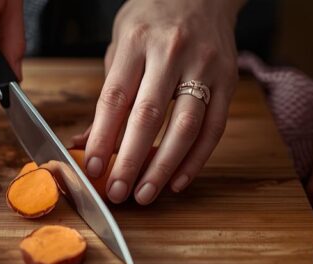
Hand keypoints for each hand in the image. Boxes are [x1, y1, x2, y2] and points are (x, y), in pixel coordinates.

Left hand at [83, 0, 240, 204]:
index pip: (115, 98)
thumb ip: (108, 94)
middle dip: (130, 160)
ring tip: (145, 194)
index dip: (102, 138)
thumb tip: (84, 142)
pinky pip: (213, 129)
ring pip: (185, 127)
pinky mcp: (228, 81)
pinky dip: (195, 160)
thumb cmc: (154, 20)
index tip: (91, 168)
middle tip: (117, 192)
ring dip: (163, 167)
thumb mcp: (120, 43)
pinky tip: (177, 182)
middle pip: (149, 116)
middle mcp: (172, 52)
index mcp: (137, 40)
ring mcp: (204, 66)